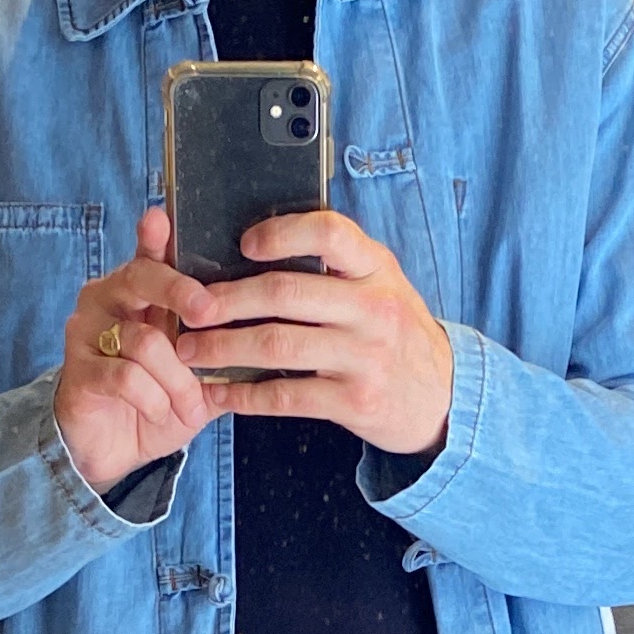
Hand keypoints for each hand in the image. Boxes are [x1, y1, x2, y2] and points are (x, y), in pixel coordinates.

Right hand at [53, 208, 212, 494]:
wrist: (116, 450)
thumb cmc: (159, 401)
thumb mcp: (198, 376)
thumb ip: (224, 351)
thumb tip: (272, 336)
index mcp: (140, 292)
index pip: (149, 254)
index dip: (155, 236)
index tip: (162, 220)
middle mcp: (109, 300)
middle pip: (140, 277)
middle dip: (179, 292)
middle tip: (208, 313)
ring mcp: (88, 332)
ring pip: (144, 341)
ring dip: (176, 381)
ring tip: (188, 406)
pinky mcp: (77, 369)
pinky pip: (124, 375)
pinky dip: (153, 399)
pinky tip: (161, 413)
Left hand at [169, 209, 453, 456]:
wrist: (444, 397)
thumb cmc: (395, 333)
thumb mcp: (381, 285)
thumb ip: (338, 266)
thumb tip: (258, 245)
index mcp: (377, 268)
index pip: (329, 232)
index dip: (281, 233)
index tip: (243, 243)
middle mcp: (374, 307)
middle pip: (285, 293)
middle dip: (227, 301)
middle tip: (190, 308)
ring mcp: (366, 356)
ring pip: (278, 345)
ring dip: (224, 348)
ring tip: (190, 350)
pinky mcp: (356, 401)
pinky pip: (287, 395)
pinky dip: (246, 395)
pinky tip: (221, 393)